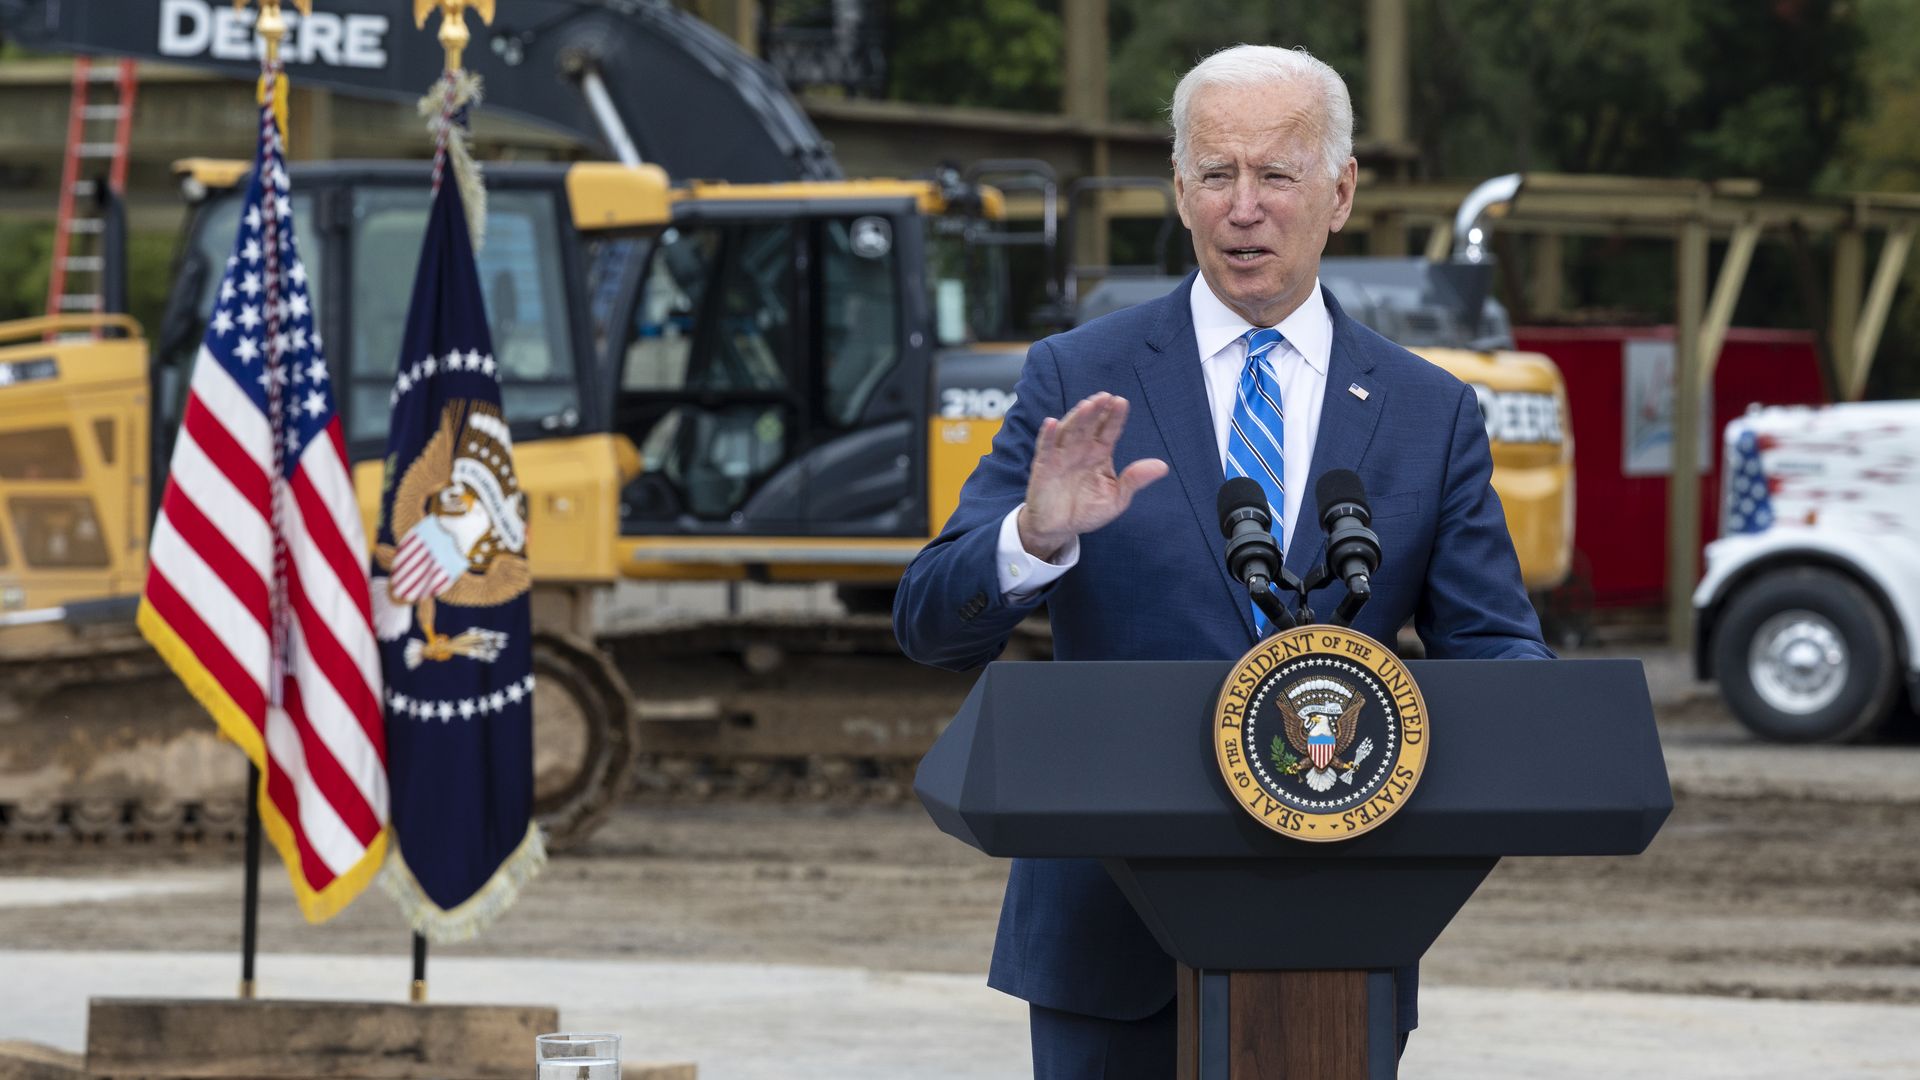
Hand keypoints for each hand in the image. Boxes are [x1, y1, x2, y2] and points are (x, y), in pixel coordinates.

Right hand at [1018, 392, 1169, 559]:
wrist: (1060, 528)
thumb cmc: (1088, 510)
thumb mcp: (1117, 498)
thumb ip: (1135, 480)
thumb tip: (1163, 466)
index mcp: (1100, 454)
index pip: (1109, 431)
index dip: (1114, 417)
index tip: (1122, 402)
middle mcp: (1081, 450)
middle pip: (1090, 425)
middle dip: (1097, 411)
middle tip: (1105, 397)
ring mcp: (1062, 456)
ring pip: (1070, 431)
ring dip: (1077, 418)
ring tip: (1087, 405)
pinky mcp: (1044, 466)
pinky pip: (1046, 447)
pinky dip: (1048, 435)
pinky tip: (1052, 422)